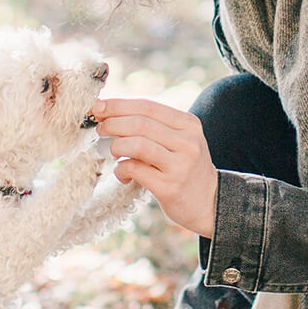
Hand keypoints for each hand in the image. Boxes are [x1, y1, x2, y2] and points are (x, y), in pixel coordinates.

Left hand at [91, 98, 218, 237]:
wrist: (209, 203)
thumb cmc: (184, 167)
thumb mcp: (179, 140)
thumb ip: (152, 125)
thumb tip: (108, 111)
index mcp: (189, 124)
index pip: (148, 106)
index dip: (118, 105)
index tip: (98, 107)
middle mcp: (188, 142)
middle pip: (140, 124)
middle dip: (113, 124)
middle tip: (100, 129)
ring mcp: (180, 166)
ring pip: (137, 145)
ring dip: (116, 146)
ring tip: (113, 152)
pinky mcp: (170, 187)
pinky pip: (135, 170)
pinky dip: (121, 169)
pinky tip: (123, 174)